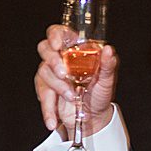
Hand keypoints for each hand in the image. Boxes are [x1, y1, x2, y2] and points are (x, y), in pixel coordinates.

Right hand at [34, 26, 118, 141]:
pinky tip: (53, 118)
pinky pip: (42, 94)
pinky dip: (47, 107)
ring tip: (72, 98)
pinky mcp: (46, 89)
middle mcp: (62, 58)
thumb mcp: (107, 80)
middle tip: (64, 74)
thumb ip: (108, 64)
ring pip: (43, 72)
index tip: (57, 45)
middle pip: (45, 48)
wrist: (93, 118)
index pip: (60, 33)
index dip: (55, 35)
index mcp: (75, 49)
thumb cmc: (100, 94)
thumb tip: (108, 51)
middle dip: (53, 61)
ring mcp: (52, 73)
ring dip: (57, 86)